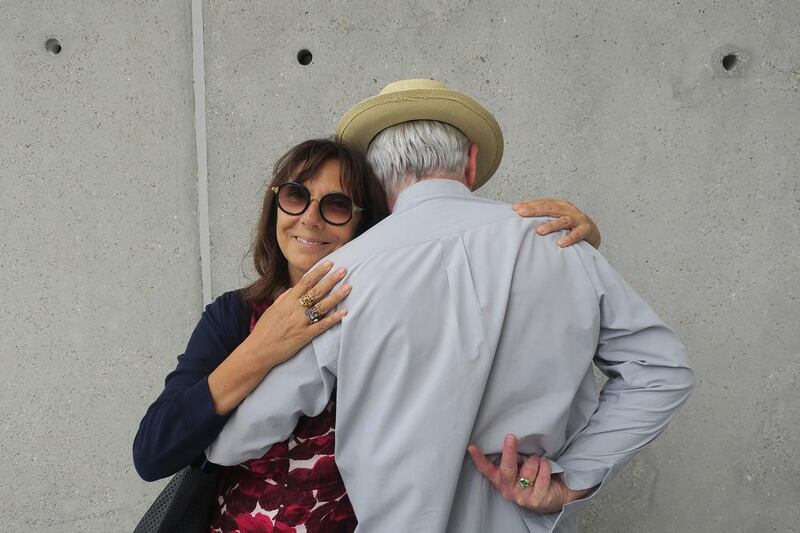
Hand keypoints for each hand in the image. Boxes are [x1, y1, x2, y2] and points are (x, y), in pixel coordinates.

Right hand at [246, 260, 349, 364]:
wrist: (258, 350)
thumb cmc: (264, 330)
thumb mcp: (272, 310)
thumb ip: (283, 298)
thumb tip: (293, 288)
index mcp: (287, 301)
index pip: (305, 282)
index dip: (318, 272)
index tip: (329, 263)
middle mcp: (295, 309)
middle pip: (316, 291)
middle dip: (331, 279)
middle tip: (344, 270)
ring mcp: (301, 322)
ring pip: (322, 306)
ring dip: (336, 296)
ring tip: (348, 288)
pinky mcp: (305, 336)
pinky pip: (322, 326)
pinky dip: (333, 319)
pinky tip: (344, 313)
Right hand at [467, 434, 586, 513]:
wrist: (550, 498)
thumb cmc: (532, 479)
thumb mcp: (517, 470)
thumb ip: (512, 461)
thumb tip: (512, 448)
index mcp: (500, 480)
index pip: (486, 469)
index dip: (478, 458)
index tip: (471, 447)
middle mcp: (508, 490)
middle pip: (507, 468)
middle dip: (509, 451)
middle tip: (510, 437)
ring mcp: (522, 497)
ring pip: (529, 468)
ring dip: (535, 459)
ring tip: (537, 461)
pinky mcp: (536, 499)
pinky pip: (543, 475)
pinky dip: (545, 465)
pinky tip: (545, 466)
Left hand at [513, 199, 600, 248]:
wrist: (592, 233)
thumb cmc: (570, 226)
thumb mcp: (556, 218)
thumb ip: (542, 217)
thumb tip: (520, 214)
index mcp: (560, 205)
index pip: (543, 203)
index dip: (529, 204)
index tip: (515, 208)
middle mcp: (568, 210)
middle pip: (550, 208)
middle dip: (535, 210)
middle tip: (522, 213)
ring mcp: (578, 219)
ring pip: (563, 220)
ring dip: (551, 225)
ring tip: (539, 231)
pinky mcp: (586, 230)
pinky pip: (577, 234)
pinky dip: (569, 238)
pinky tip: (560, 243)